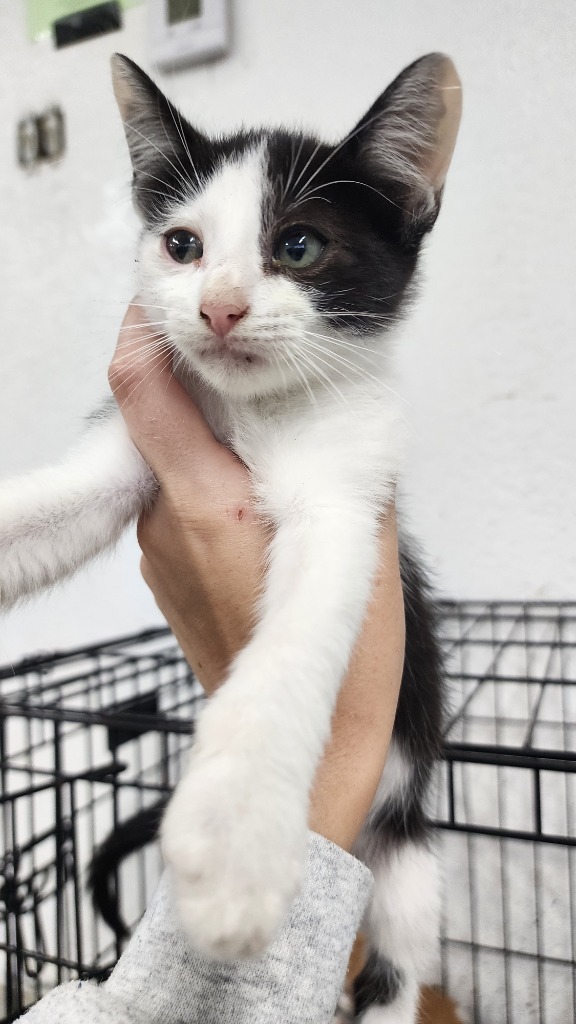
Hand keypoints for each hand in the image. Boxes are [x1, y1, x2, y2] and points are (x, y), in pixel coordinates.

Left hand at [109, 303, 403, 852]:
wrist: (313, 747)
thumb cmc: (344, 651)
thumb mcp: (354, 533)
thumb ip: (325, 454)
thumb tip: (306, 399)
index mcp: (208, 503)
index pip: (141, 388)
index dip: (146, 329)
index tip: (172, 298)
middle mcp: (164, 523)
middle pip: (154, 416)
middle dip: (195, 380)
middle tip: (248, 366)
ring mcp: (156, 552)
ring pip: (167, 460)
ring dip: (205, 435)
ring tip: (267, 446)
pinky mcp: (163, 573)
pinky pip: (174, 502)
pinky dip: (205, 482)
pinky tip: (255, 505)